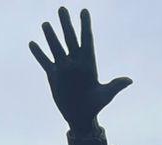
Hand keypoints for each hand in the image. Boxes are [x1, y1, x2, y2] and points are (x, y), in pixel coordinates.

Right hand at [28, 7, 132, 128]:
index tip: (84, 10)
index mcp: (88, 63)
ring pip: (56, 47)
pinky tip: (32, 43)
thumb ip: (115, 86)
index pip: (87, 39)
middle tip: (62, 8)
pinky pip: (44, 61)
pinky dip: (38, 53)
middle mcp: (75, 62)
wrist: (80, 116)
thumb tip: (129, 80)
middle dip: (66, 23)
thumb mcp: (105, 96)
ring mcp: (63, 67)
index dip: (85, 25)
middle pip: (70, 38)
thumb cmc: (95, 106)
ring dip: (50, 36)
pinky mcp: (53, 75)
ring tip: (46, 24)